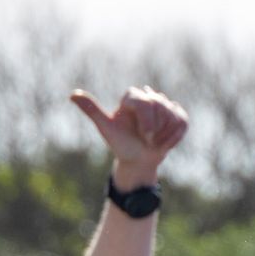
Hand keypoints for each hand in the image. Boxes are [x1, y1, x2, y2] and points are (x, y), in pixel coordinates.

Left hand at [71, 86, 187, 182]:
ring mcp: (165, 105)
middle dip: (155, 129)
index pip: (144, 100)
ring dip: (164, 135)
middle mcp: (148, 96)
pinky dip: (175, 136)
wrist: (138, 161)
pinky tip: (164, 142)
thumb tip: (72, 94)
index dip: (147, 121)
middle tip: (147, 139)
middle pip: (160, 105)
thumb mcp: (106, 128)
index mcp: (131, 97)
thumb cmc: (121, 144)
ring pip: (173, 114)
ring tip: (153, 141)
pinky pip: (182, 121)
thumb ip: (92, 110)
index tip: (144, 135)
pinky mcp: (178, 115)